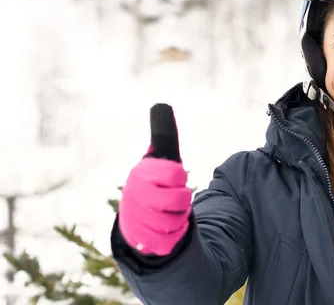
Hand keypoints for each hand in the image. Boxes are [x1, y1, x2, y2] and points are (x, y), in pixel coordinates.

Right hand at [118, 104, 191, 255]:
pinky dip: (173, 237)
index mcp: (140, 174)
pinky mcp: (142, 244)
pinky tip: (165, 231)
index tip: (173, 178)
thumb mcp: (158, 160)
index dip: (179, 177)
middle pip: (180, 200)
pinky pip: (169, 241)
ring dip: (178, 219)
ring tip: (168, 214)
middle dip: (181, 201)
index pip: (175, 173)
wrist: (135, 222)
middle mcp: (135, 197)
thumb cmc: (152, 185)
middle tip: (173, 199)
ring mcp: (137, 221)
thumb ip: (163, 136)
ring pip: (176, 221)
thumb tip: (161, 105)